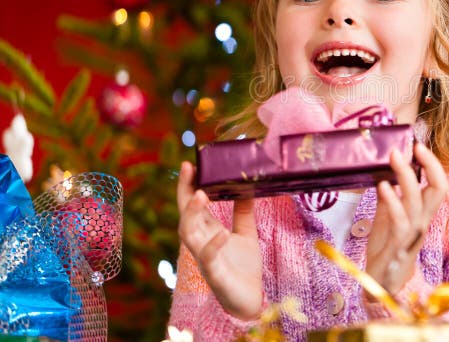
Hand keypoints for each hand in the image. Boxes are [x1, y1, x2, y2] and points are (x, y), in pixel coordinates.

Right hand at [176, 161, 262, 319]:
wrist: (249, 299)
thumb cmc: (242, 267)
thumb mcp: (246, 232)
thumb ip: (243, 211)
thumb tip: (247, 186)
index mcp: (207, 231)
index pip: (193, 204)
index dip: (189, 185)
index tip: (190, 164)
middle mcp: (201, 242)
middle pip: (185, 214)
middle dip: (184, 192)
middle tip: (188, 169)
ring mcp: (205, 258)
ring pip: (188, 234)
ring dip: (192, 214)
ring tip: (200, 195)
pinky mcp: (215, 274)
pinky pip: (208, 258)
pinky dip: (213, 244)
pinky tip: (222, 232)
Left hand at [365, 143, 447, 294]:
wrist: (381, 281)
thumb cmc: (387, 246)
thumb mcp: (388, 215)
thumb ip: (390, 196)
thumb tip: (384, 172)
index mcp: (423, 213)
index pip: (438, 185)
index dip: (434, 165)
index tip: (419, 146)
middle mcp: (422, 222)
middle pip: (437, 191)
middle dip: (429, 165)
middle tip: (412, 147)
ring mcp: (411, 234)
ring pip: (417, 202)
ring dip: (406, 177)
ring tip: (394, 159)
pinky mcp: (397, 245)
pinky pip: (399, 221)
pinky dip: (392, 201)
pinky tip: (383, 186)